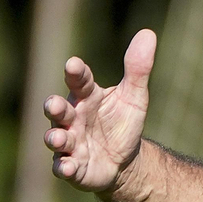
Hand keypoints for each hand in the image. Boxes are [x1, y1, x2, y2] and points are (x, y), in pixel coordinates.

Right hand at [44, 28, 156, 192]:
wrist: (123, 161)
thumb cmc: (122, 123)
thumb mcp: (134, 97)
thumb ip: (138, 69)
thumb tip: (148, 34)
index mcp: (86, 97)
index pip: (79, 80)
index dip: (76, 73)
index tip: (74, 65)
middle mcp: (72, 118)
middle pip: (58, 109)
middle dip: (54, 107)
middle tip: (54, 105)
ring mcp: (69, 143)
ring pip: (56, 138)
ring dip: (55, 137)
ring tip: (59, 137)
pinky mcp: (73, 167)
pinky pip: (63, 167)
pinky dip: (64, 167)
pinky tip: (67, 167)